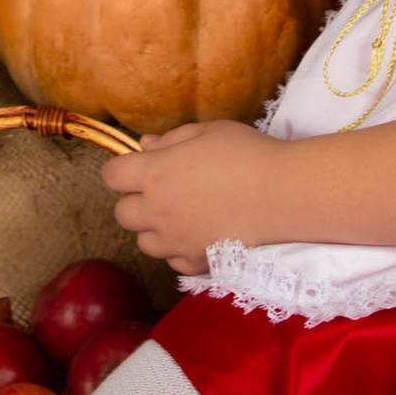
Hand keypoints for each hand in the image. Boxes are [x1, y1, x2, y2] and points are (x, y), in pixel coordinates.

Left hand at [99, 120, 280, 274]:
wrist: (283, 194)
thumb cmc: (246, 154)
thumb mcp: (206, 132)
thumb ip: (170, 140)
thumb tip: (145, 146)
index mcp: (154, 174)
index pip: (112, 176)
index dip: (123, 169)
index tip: (140, 166)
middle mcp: (157, 211)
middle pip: (122, 213)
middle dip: (136, 200)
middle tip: (163, 190)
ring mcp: (175, 241)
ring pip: (144, 242)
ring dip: (154, 229)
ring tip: (181, 214)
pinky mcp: (195, 262)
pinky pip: (172, 260)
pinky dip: (178, 249)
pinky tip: (198, 233)